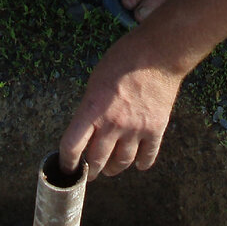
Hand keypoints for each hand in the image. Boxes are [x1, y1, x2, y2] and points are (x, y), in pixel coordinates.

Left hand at [59, 31, 183, 179]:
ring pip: (122, 163)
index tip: (67, 168)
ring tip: (111, 168)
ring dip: (114, 169)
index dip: (67, 162)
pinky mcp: (156, 129)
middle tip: (91, 172)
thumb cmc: (124, 59)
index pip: (72, 147)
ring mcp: (135, 128)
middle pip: (97, 160)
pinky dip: (141, 163)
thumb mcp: (96, 80)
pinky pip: (147, 157)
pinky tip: (138, 163)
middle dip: (91, 170)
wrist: (159, 53)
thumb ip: (90, 108)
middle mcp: (113, 123)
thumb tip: (88, 130)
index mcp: (92, 109)